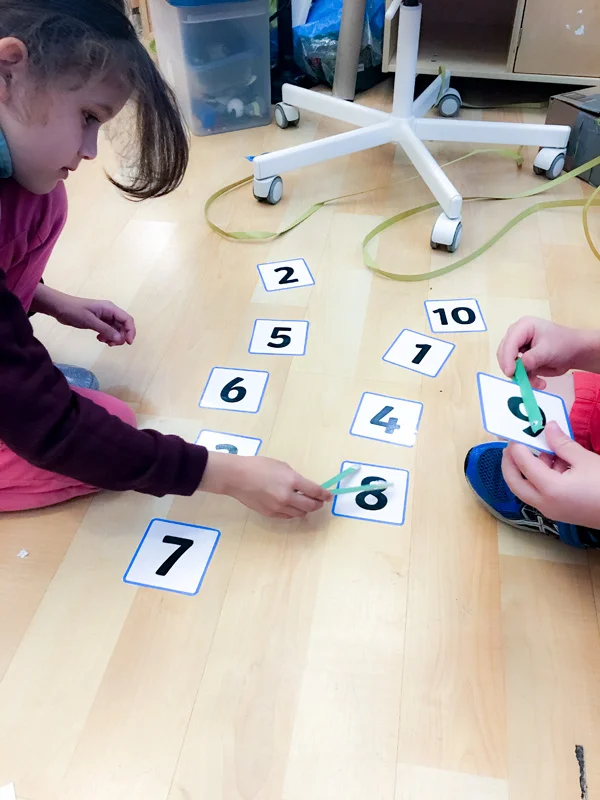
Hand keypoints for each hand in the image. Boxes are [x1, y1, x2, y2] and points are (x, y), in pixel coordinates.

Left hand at [41, 288, 135, 345]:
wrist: (58, 307)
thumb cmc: (74, 311)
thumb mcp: (90, 321)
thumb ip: (106, 330)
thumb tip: (120, 339)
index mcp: (110, 309)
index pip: (127, 319)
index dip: (131, 331)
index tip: (128, 343)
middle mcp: (109, 312)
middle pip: (123, 326)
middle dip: (121, 336)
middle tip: (111, 344)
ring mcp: (104, 317)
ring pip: (116, 330)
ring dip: (113, 338)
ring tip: (104, 342)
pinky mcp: (98, 322)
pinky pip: (108, 330)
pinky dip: (107, 336)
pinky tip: (99, 339)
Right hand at [201, 452, 331, 518]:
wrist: (236, 476)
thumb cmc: (258, 466)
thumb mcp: (281, 466)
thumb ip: (294, 477)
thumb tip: (304, 487)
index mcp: (291, 480)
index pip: (315, 491)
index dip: (324, 495)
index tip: (329, 496)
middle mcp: (287, 496)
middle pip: (310, 506)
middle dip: (317, 504)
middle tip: (319, 501)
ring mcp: (278, 507)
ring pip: (300, 514)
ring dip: (306, 510)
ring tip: (305, 504)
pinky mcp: (270, 514)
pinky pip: (287, 516)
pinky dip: (293, 512)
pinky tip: (292, 507)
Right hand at [497, 317, 592, 388]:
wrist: (574, 352)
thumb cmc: (564, 344)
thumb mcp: (549, 350)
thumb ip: (534, 357)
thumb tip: (522, 365)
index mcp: (523, 327)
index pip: (509, 342)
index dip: (508, 358)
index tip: (510, 373)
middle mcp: (517, 335)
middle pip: (504, 353)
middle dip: (512, 368)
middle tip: (521, 379)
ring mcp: (518, 347)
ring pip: (509, 364)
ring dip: (521, 376)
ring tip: (537, 382)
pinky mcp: (521, 358)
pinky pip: (517, 371)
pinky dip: (526, 379)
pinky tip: (539, 382)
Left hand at [501, 422, 599, 527]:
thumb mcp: (585, 460)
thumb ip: (562, 444)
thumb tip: (548, 427)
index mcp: (550, 489)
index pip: (523, 464)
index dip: (517, 446)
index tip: (515, 433)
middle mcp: (544, 503)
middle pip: (513, 482)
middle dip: (508, 462)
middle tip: (512, 444)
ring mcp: (549, 510)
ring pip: (525, 489)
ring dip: (527, 470)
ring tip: (544, 450)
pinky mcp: (557, 512)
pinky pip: (539, 493)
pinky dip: (540, 478)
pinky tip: (556, 464)